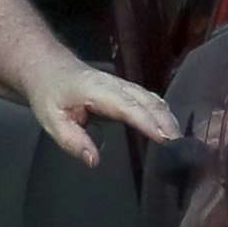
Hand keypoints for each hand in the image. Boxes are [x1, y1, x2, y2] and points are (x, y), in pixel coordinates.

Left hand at [21, 59, 179, 168]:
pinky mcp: (124, 88)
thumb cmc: (49, 93)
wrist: (47, 67)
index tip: (165, 138)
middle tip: (180, 146)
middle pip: (146, 100)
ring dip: (166, 116)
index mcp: (96, 90)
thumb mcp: (51, 120)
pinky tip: (169, 125)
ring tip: (179, 140)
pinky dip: (161, 111)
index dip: (147, 122)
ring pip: (150, 97)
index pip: (127, 106)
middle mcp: (114, 85)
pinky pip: (147, 98)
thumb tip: (94, 160)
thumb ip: (72, 141)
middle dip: (165, 121)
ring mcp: (121, 84)